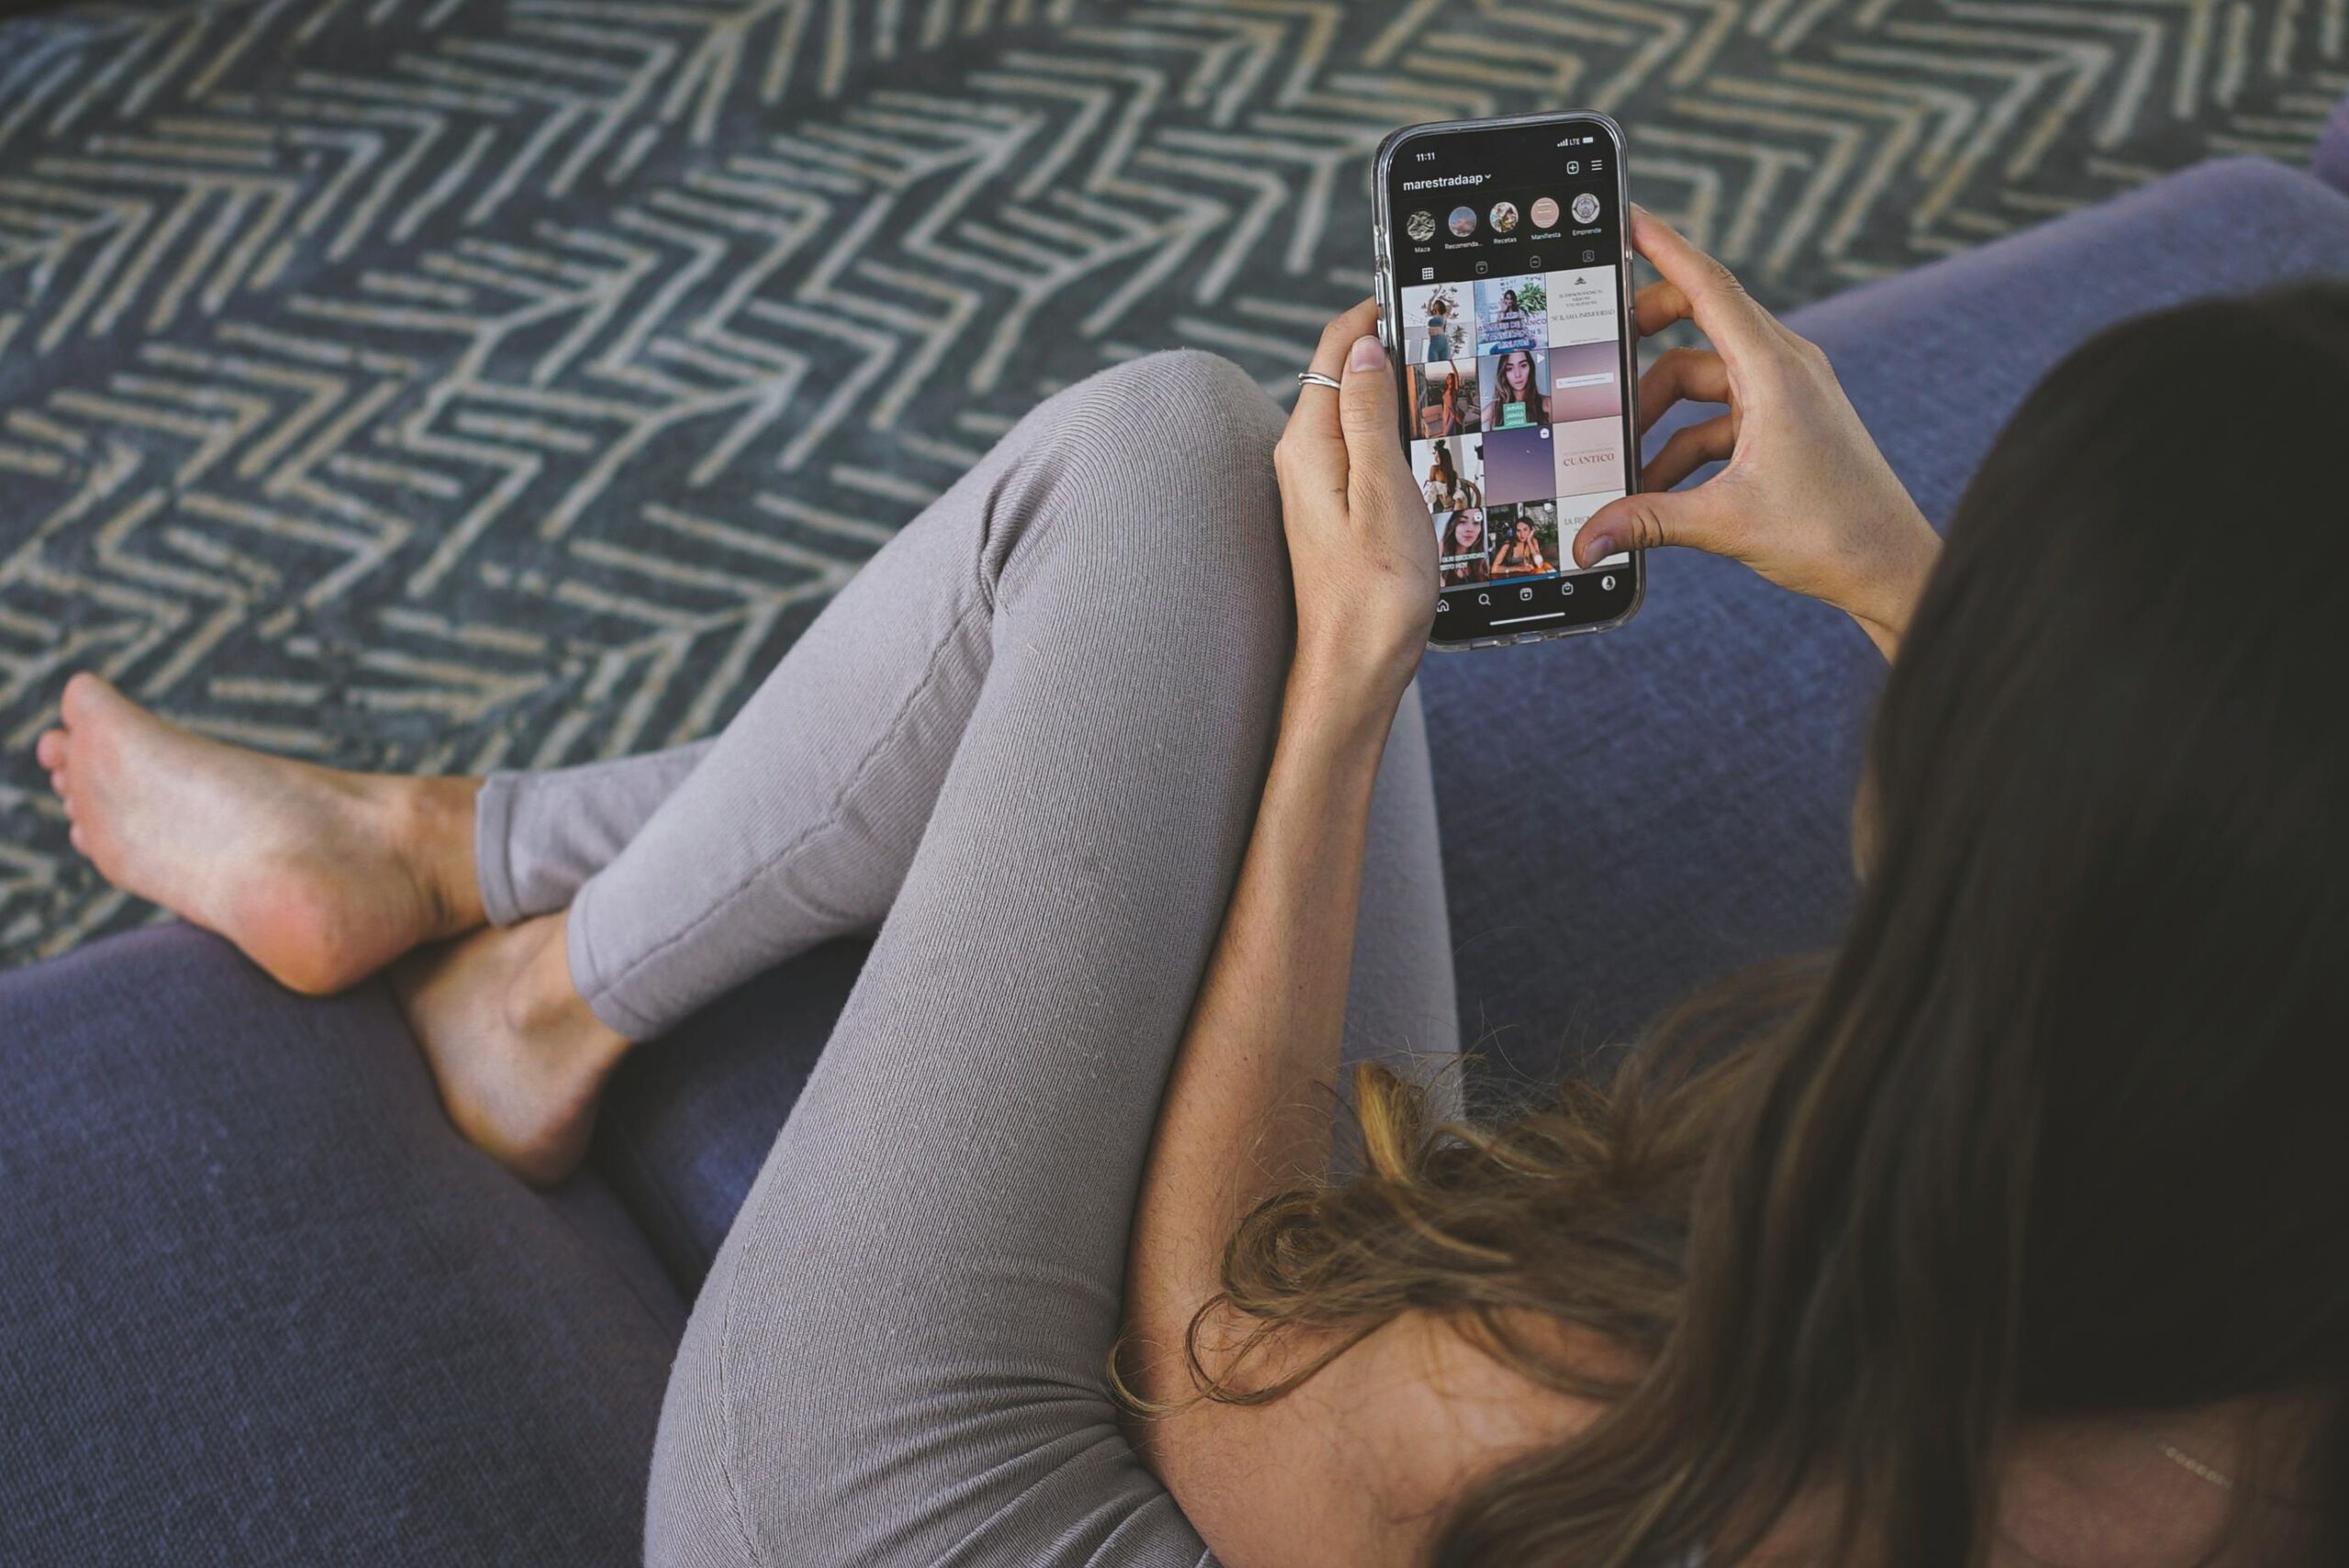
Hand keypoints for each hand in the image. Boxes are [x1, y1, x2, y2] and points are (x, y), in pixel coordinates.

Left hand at [1274, 300, 1436, 705]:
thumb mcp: (1384, 493)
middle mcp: (1303, 459)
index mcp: (1309, 446)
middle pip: (1344, 374)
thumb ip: (1370, 415)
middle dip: (1390, 345)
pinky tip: (1426, 440)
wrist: (1354, 673)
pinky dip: (1393, 430)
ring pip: (1355, 411)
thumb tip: (1364, 345)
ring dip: (1395, 389)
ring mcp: (1316, 485)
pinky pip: (1362, 447)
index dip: (1376, 313)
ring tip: (1445, 376)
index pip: (1335, 348)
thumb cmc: (1374, 596)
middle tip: (1447, 331)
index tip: (1419, 292)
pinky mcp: (1333, 510)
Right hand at [1574, 208, 1941, 658]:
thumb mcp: (1725, 522)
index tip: (1628, 219)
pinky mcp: (1788, 421)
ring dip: (1660, 412)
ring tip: (1624, 457)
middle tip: (1600, 360)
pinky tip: (1659, 485)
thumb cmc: (1833, 534)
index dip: (1664, 247)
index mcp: (1775, 371)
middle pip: (1699, 322)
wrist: (1891, 567)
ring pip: (1703, 376)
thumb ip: (1647, 522)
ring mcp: (1789, 393)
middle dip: (1644, 341)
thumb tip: (1587, 540)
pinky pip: (1720, 413)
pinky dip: (1685, 439)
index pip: (1710, 287)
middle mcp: (1785, 367)